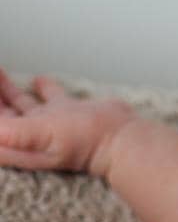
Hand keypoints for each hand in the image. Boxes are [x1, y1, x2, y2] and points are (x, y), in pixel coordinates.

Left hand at [0, 68, 136, 176]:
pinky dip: (39, 87)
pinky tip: (36, 79)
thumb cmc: (84, 142)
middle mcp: (29, 134)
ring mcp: (48, 123)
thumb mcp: (42, 134)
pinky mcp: (67, 113)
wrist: (122, 138)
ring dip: (5, 89)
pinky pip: (48, 97)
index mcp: (16, 143)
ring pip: (18, 104)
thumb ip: (12, 132)